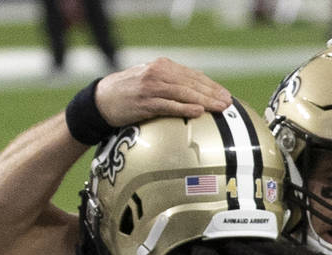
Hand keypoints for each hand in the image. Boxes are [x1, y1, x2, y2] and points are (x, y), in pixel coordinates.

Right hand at [95, 58, 231, 125]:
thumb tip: (195, 94)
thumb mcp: (152, 83)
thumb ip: (172, 85)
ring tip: (219, 108)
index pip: (193, 76)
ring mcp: (152, 87)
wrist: (103, 99)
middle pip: (192, 83)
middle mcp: (159, 73)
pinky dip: (185, 109)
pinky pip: (169, 105)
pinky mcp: (145, 102)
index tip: (226, 95)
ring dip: (204, 101)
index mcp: (163, 66)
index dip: (211, 86)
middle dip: (212, 93)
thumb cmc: (130, 93)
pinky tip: (198, 112)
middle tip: (228, 103)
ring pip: (184, 93)